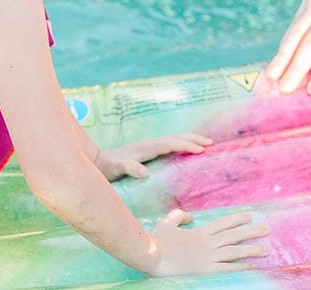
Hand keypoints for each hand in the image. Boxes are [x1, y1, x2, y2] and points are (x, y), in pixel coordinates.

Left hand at [95, 134, 212, 181]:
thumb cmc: (109, 168)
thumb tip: (144, 173)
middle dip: (193, 139)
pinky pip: (169, 145)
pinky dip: (182, 145)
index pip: (171, 143)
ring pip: (174, 139)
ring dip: (189, 140)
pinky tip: (187, 151)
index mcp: (146, 148)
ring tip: (205, 144)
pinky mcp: (148, 151)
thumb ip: (129, 168)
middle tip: (211, 144)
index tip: (202, 150)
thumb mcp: (117, 169)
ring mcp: (149, 146)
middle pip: (176, 137)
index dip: (186, 145)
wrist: (99, 162)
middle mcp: (150, 144)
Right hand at [148, 210, 269, 275]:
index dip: (237, 219)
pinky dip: (240, 267)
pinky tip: (252, 266)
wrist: (152, 254)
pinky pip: (227, 268)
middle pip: (234, 235)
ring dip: (252, 249)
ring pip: (234, 251)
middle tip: (268, 229)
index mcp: (199, 231)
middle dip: (251, 231)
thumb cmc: (157, 240)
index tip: (251, 215)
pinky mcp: (205, 269)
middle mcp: (207, 242)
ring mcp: (208, 256)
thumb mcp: (167, 223)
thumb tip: (189, 215)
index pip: (223, 223)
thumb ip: (178, 216)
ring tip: (267, 249)